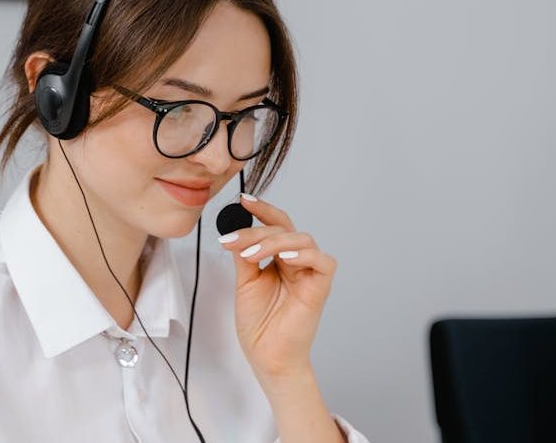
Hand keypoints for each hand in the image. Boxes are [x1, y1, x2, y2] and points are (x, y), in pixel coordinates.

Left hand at [218, 193, 337, 380]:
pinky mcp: (320, 286)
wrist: (266, 355)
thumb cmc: (259, 324)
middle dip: (258, 229)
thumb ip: (244, 255)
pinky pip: (322, 261)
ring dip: (274, 241)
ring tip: (250, 256)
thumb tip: (235, 231)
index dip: (262, 210)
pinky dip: (303, 254)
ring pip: (302, 239)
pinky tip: (282, 259)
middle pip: (286, 228)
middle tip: (233, 241)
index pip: (275, 225)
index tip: (243, 200)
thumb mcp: (244, 282)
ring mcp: (310, 272)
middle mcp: (297, 261)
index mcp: (280, 258)